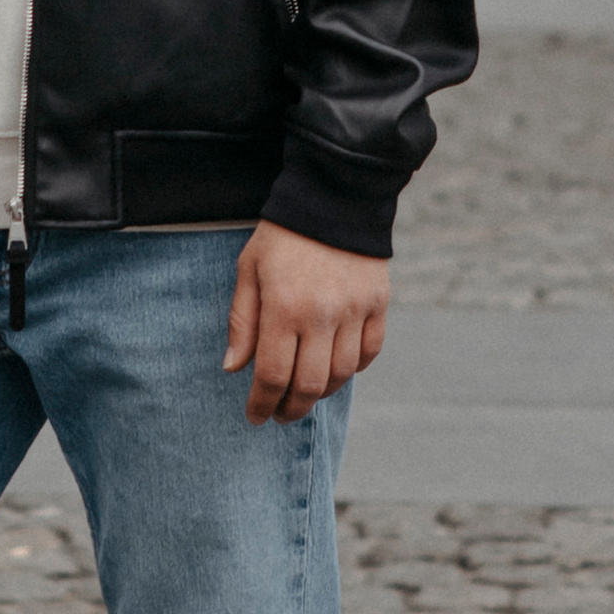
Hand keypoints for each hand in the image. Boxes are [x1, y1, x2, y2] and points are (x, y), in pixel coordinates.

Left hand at [223, 220, 388, 424]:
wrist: (334, 197)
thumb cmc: (282, 236)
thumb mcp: (249, 270)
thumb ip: (241, 321)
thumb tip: (234, 369)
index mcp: (284, 307)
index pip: (272, 375)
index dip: (262, 404)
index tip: (255, 417)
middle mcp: (322, 315)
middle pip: (309, 385)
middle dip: (291, 409)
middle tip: (280, 414)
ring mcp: (355, 311)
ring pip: (341, 375)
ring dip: (321, 393)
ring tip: (305, 392)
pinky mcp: (378, 304)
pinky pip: (369, 353)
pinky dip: (352, 369)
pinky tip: (335, 367)